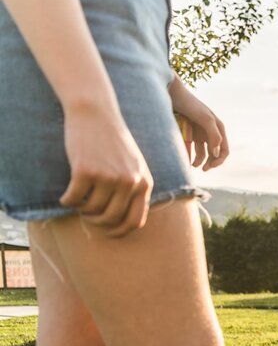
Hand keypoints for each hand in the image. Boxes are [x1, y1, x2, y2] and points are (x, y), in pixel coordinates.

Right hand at [59, 104, 152, 236]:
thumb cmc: (113, 141)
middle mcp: (129, 182)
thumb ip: (134, 187)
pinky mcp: (86, 171)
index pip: (135, 220)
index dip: (120, 231)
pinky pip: (73, 198)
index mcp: (144, 182)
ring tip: (78, 201)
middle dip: (97, 222)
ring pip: (91, 210)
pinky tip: (65, 197)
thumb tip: (124, 221)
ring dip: (81, 210)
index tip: (108, 232)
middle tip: (88, 217)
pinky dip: (67, 201)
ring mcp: (108, 177)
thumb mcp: (134, 164)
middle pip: (111, 218)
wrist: (96, 113)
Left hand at [170, 81, 228, 170]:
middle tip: (203, 169)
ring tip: (192, 165)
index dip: (219, 160)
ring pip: (203, 153)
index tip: (210, 166)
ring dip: (200, 161)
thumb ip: (214, 135)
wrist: (172, 94)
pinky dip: (190, 155)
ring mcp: (199, 133)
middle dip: (211, 163)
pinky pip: (192, 149)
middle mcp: (211, 132)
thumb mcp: (205, 119)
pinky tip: (186, 160)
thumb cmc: (190, 104)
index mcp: (219, 128)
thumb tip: (217, 153)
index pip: (224, 150)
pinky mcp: (189, 133)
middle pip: (215, 154)